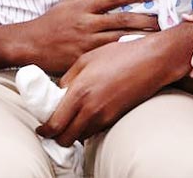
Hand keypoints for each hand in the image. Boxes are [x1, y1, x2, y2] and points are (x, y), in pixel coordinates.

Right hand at [0, 0, 159, 72]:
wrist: (30, 44)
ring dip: (141, 36)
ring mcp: (87, 41)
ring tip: (160, 36)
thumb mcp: (66, 3)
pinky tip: (140, 55)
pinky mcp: (85, 57)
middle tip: (166, 16)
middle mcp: (87, 22)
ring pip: (119, 37)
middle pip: (121, 18)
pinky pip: (109, 55)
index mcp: (83, 7)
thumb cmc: (50, 23)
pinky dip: (125, 53)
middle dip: (145, 17)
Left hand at [37, 25, 192, 145]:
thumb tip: (57, 93)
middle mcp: (91, 108)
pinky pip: (96, 130)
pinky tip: (86, 115)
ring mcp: (105, 116)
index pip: (56, 123)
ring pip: (82, 136)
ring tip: (70, 120)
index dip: (46, 130)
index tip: (41, 129)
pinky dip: (87, 128)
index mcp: (79, 91)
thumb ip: (67, 78)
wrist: (151, 61)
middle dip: (57, 136)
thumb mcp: (85, 59)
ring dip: (73, 132)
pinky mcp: (117, 118)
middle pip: (67, 137)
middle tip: (53, 129)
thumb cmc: (118, 55)